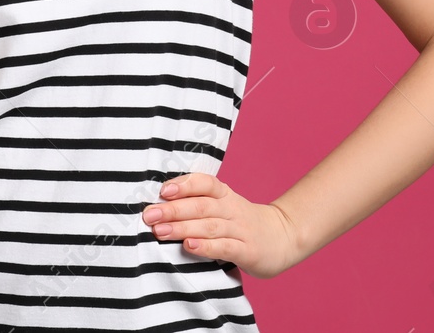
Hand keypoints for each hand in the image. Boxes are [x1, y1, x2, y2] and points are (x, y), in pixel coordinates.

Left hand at [141, 172, 302, 278]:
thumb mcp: (224, 207)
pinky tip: (189, 246)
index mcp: (225, 195)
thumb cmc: (242, 223)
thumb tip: (158, 205)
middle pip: (201, 206)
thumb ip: (198, 204)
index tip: (163, 191)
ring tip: (160, 231)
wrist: (283, 237)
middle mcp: (232, 209)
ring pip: (209, 226)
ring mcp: (241, 230)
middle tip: (149, 215)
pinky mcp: (248, 251)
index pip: (205, 183)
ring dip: (183, 228)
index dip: (184, 185)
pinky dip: (206, 246)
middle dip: (173, 210)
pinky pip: (225, 247)